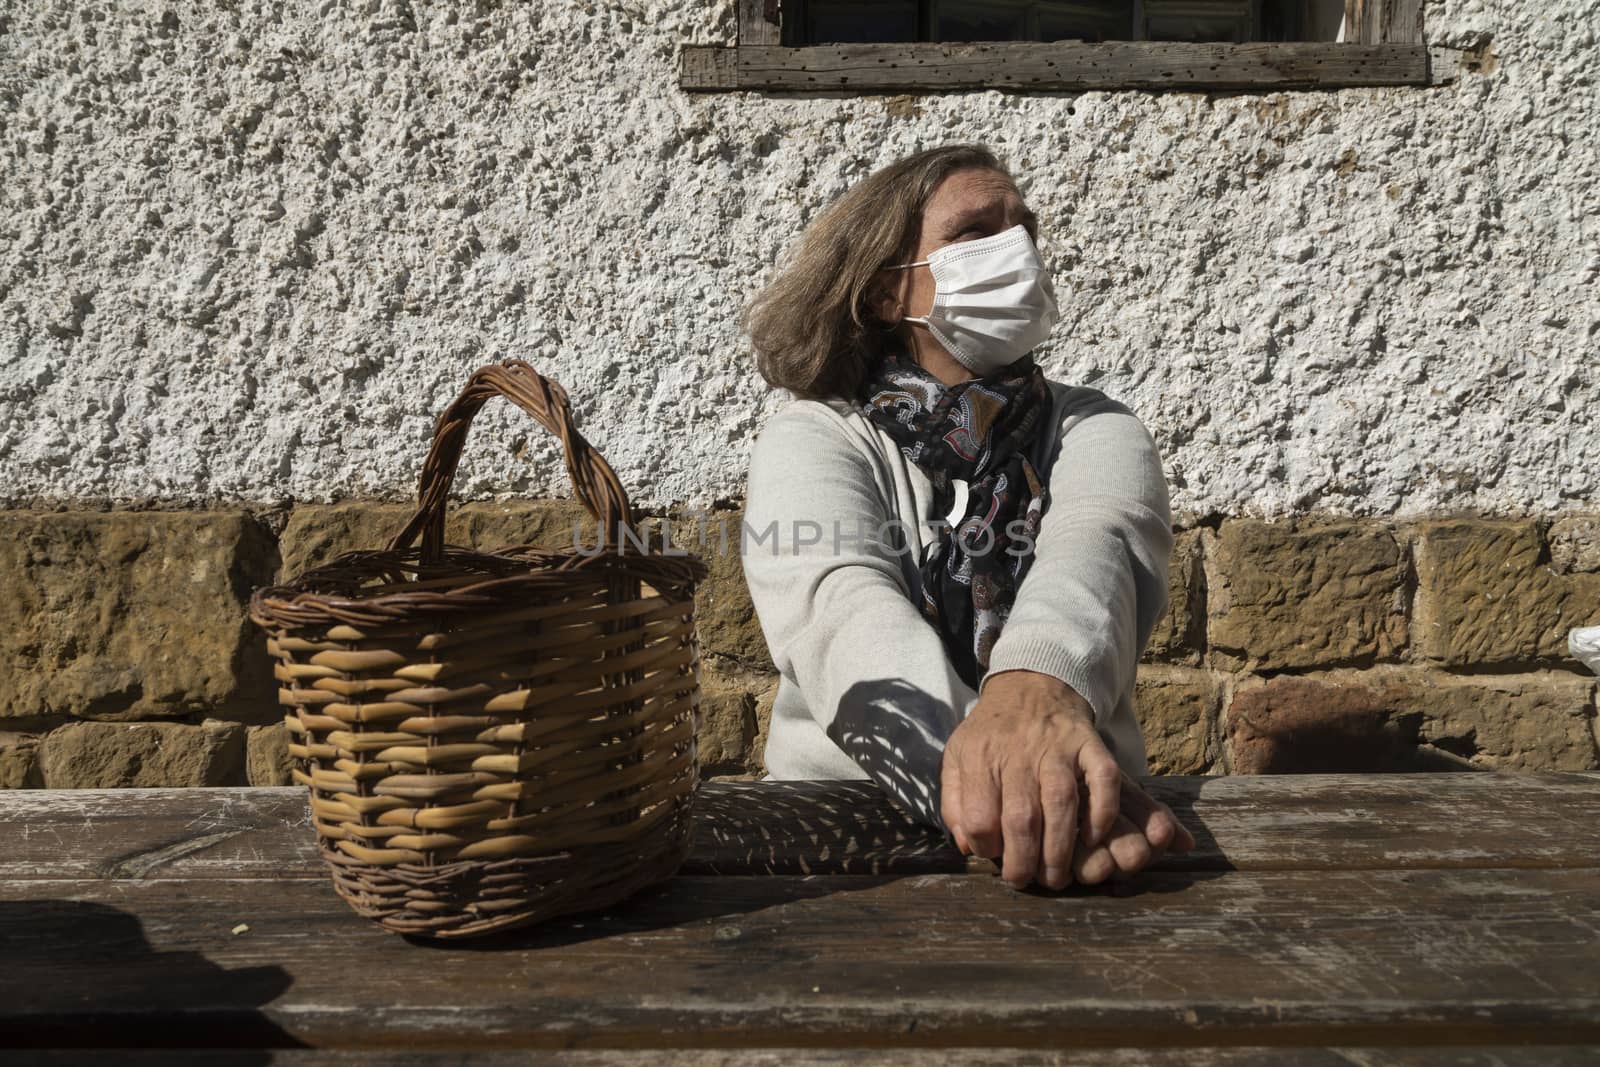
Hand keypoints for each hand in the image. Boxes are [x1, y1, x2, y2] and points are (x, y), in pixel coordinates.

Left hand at [940, 670, 1194, 889]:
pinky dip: (1101, 812)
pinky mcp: (1090, 744)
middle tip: (1027, 881)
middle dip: (1024, 861)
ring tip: (1056, 876)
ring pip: (1061, 803)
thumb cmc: (991, 735)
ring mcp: (1057, 747)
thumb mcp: (957, 757)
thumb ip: (954, 802)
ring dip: (1060, 848)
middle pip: (1021, 816)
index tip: (994, 857)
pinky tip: (1093, 837)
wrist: (1030, 686)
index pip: (978, 815)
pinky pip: (1103, 779)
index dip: (986, 846)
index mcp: (979, 756)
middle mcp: (1018, 752)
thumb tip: (967, 847)